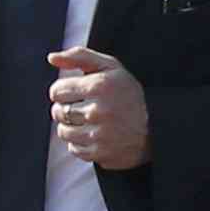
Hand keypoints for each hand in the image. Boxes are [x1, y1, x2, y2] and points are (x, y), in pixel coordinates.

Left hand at [48, 46, 148, 170]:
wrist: (158, 126)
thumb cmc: (130, 94)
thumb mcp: (111, 68)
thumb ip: (80, 57)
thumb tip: (51, 58)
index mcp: (99, 86)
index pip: (57, 91)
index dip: (63, 91)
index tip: (75, 93)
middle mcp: (99, 111)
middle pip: (58, 112)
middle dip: (66, 108)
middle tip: (81, 107)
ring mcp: (100, 135)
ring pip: (64, 132)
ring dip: (71, 126)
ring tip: (88, 122)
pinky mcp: (101, 153)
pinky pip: (74, 149)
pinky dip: (81, 142)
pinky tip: (95, 135)